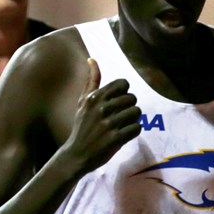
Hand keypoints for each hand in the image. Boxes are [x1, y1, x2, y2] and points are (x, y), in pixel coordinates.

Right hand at [60, 58, 138, 175]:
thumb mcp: (83, 102)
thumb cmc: (82, 126)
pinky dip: (134, 131)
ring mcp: (108, 124)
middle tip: (121, 116)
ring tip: (124, 125)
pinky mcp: (115, 138)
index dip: (124, 93)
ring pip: (136, 112)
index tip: (118, 102)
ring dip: (133, 119)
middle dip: (129, 107)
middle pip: (132, 98)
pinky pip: (137, 128)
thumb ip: (91, 81)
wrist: (76, 154)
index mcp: (95, 97)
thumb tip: (92, 59)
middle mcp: (101, 108)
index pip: (123, 84)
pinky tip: (125, 134)